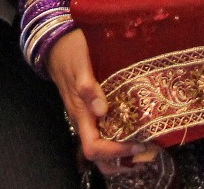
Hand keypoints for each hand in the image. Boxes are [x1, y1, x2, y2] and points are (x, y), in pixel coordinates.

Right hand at [45, 31, 159, 177]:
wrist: (56, 43)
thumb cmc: (70, 52)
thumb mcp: (80, 65)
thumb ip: (88, 87)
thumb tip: (102, 110)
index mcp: (80, 113)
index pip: (94, 148)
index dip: (115, 152)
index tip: (138, 145)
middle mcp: (84, 119)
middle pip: (98, 155)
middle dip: (121, 160)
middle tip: (147, 152)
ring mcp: (87, 115)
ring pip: (103, 144)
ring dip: (122, 151)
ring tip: (146, 145)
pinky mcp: (92, 108)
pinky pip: (105, 130)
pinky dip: (122, 135)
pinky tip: (138, 128)